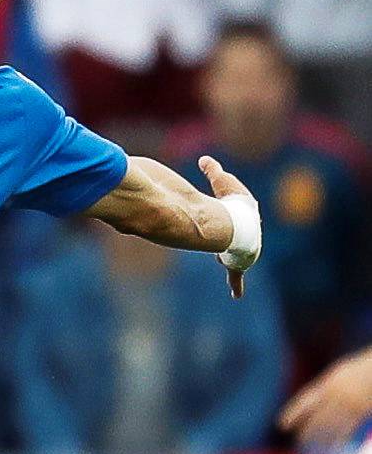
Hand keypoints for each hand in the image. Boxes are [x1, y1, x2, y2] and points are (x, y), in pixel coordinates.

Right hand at [199, 154, 258, 299]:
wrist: (238, 225)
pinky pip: (236, 275)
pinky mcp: (238, 263)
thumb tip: (205, 158)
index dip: (232, 213)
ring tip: (225, 259)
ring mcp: (245, 250)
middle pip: (240, 237)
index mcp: (247, 215)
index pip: (241, 213)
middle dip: (236, 238)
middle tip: (227, 241)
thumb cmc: (230, 204)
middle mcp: (249, 234)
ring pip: (237, 256)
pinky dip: (236, 284)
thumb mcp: (221, 180)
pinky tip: (237, 295)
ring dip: (233, 259)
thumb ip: (213, 169)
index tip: (229, 213)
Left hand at [284, 350, 371, 449]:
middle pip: (317, 416)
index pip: (305, 400)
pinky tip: (334, 447)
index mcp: (328, 383)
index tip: (281, 424)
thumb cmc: (361, 369)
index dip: (293, 413)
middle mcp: (336, 394)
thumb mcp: (341, 373)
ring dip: (322, 437)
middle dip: (307, 430)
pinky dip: (340, 438)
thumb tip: (317, 399)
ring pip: (331, 424)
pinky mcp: (361, 410)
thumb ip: (328, 387)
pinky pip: (349, 427)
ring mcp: (349, 403)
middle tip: (298, 441)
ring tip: (315, 448)